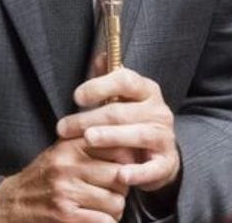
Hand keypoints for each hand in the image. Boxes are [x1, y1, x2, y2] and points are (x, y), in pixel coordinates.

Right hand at [0, 137, 127, 222]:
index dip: (128, 160)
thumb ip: (89, 142)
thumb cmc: (43, 177)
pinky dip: (106, 222)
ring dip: (115, 209)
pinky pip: (104, 221)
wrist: (9, 205)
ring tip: (105, 207)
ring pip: (116, 201)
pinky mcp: (65, 216)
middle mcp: (68, 166)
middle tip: (115, 190)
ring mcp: (67, 192)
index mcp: (70, 146)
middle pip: (120, 175)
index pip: (116, 147)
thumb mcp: (61, 151)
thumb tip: (126, 139)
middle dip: (123, 187)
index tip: (126, 167)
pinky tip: (97, 219)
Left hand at [57, 68, 180, 192]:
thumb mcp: (122, 99)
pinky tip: (120, 175)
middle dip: (90, 118)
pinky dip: (138, 172)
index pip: (126, 80)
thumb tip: (100, 56)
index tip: (76, 96)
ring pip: (138, 134)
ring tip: (88, 139)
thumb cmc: (132, 121)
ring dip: (111, 136)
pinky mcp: (166, 162)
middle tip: (64, 127)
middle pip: (123, 111)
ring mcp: (164, 136)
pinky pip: (153, 168)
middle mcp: (159, 110)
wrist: (160, 153)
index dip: (100, 86)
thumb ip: (108, 79)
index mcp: (147, 90)